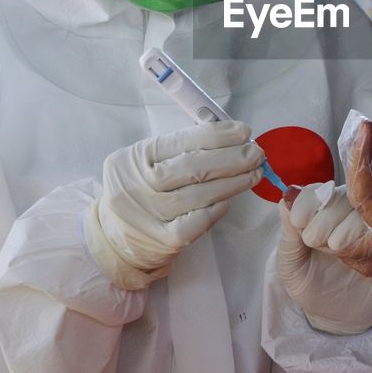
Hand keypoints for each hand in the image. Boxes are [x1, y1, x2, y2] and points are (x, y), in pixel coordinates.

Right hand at [85, 121, 262, 289]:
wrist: (114, 239)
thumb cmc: (141, 191)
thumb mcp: (147, 163)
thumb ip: (181, 149)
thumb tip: (230, 139)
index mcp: (133, 158)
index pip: (181, 141)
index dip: (217, 135)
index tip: (244, 132)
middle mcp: (136, 185)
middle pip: (192, 167)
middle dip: (231, 158)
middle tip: (257, 153)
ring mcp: (149, 215)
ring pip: (199, 195)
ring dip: (233, 182)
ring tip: (253, 173)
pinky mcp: (163, 240)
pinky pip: (199, 221)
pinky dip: (217, 208)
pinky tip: (229, 199)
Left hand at [276, 183, 371, 334]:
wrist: (339, 314)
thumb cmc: (311, 283)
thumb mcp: (290, 263)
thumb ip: (289, 234)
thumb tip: (284, 202)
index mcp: (320, 208)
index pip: (316, 191)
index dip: (307, 203)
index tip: (297, 222)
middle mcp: (347, 210)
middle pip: (342, 196)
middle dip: (325, 217)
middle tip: (315, 242)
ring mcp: (371, 225)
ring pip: (364, 211)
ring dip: (348, 229)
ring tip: (337, 250)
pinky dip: (371, 243)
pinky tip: (359, 259)